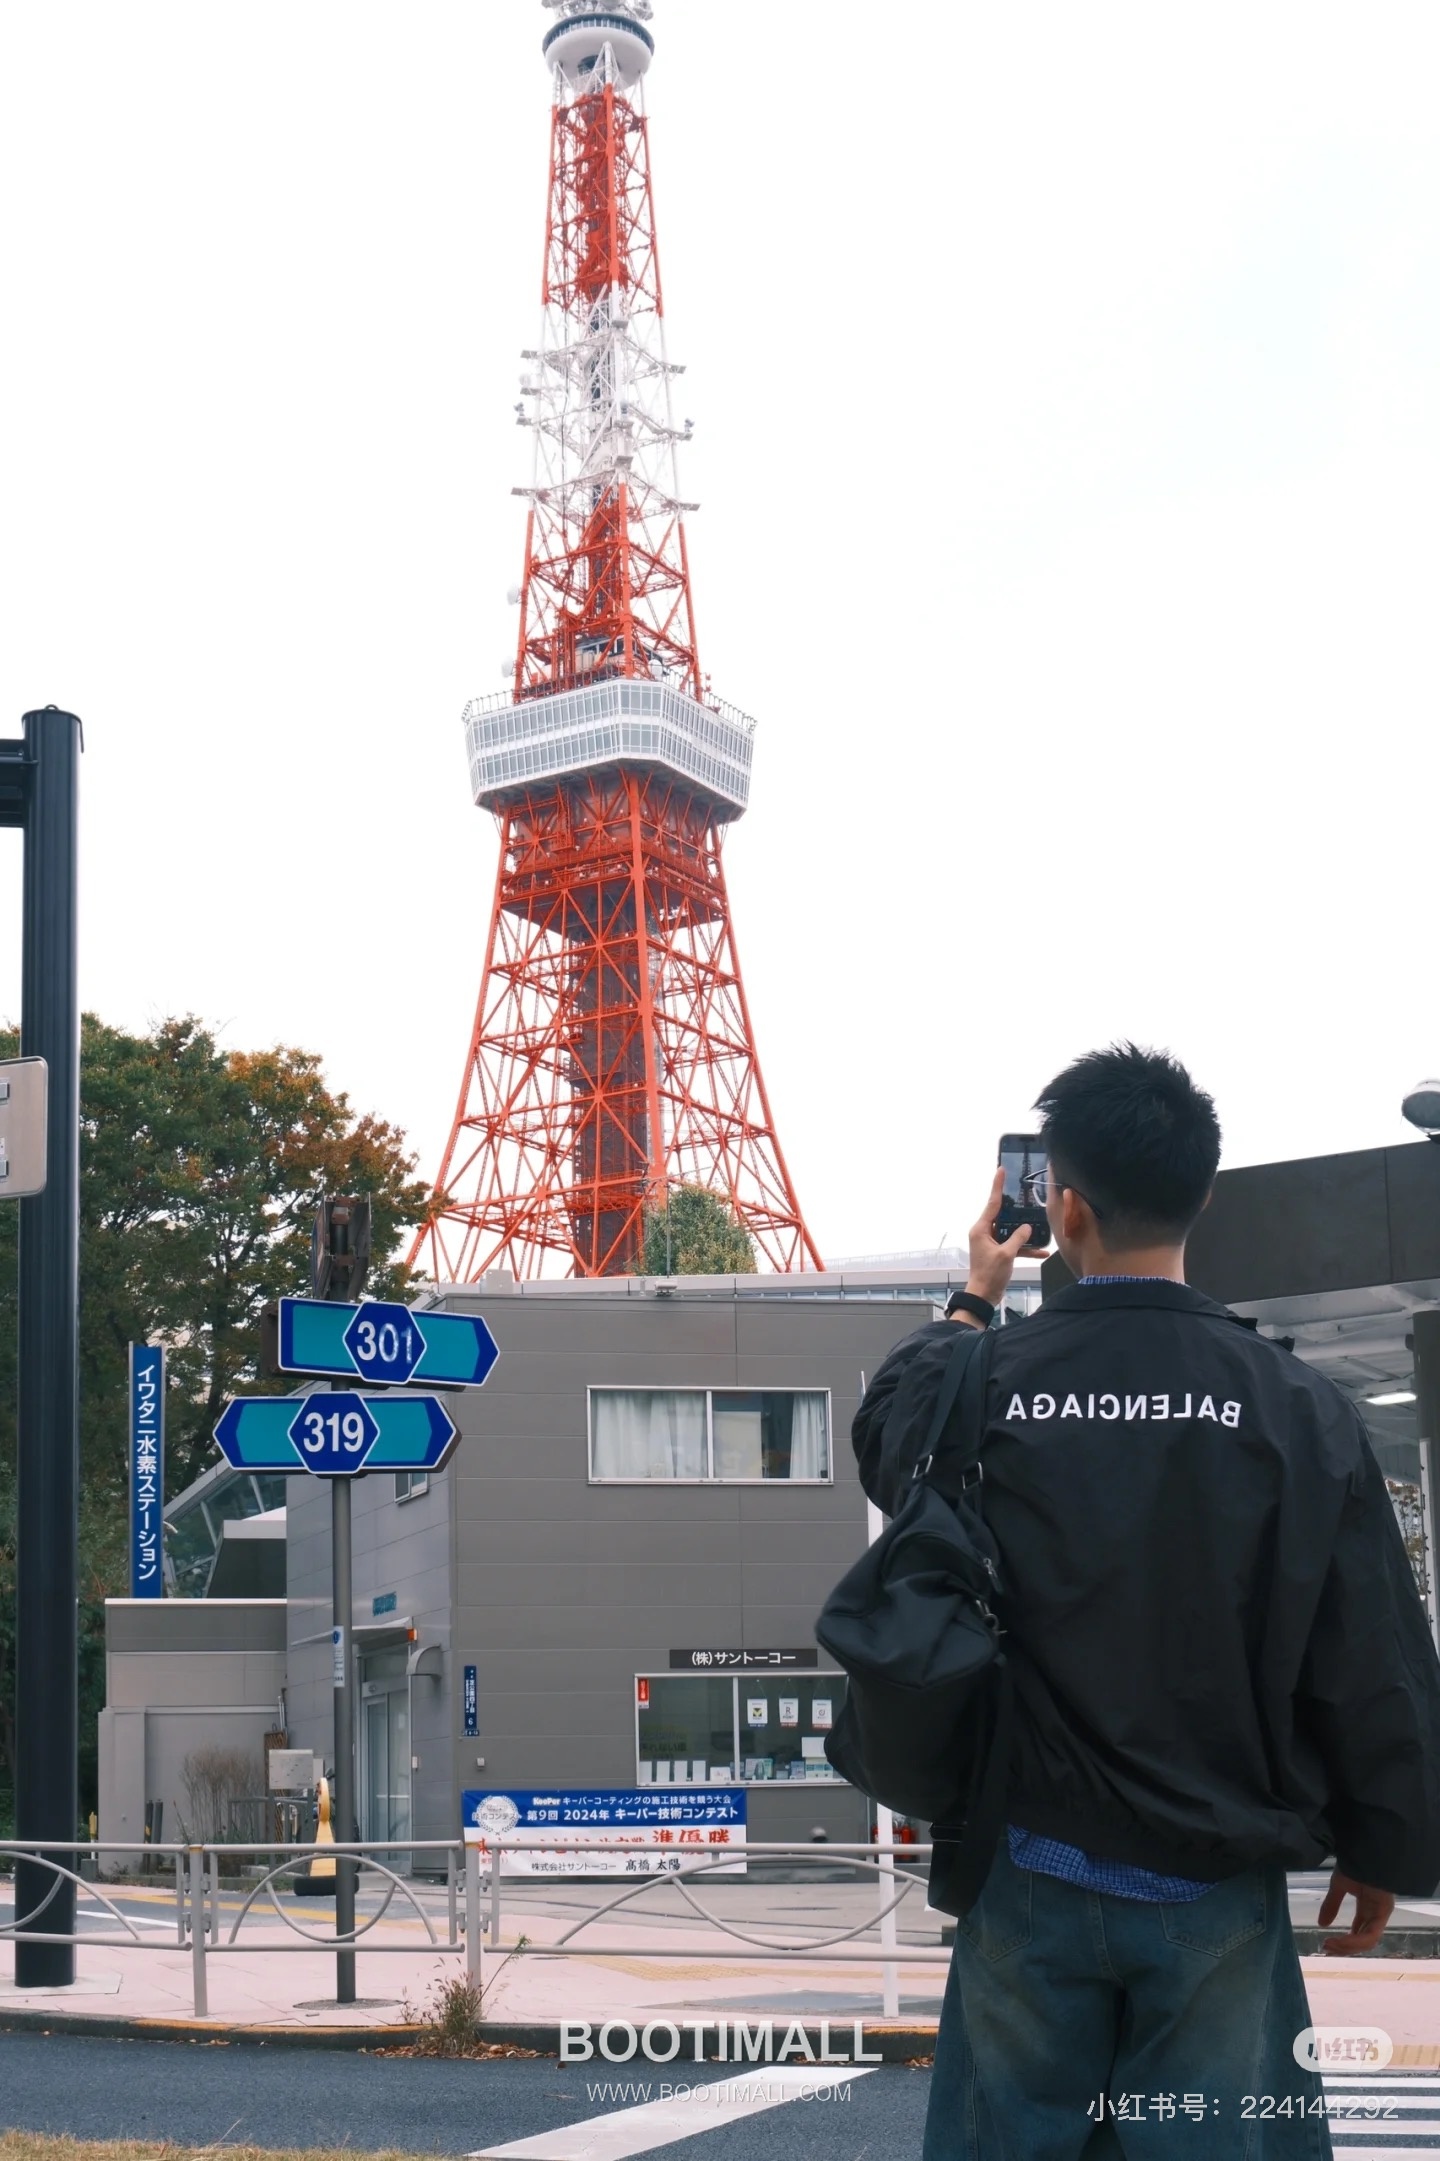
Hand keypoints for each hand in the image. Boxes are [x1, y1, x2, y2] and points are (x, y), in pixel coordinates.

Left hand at [963, 1167, 1048, 1309]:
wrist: (984, 1296)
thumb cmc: (989, 1275)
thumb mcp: (1006, 1254)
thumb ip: (1018, 1238)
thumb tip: (1027, 1227)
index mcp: (981, 1229)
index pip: (992, 1203)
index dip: (997, 1186)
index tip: (1000, 1170)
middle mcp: (984, 1233)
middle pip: (1002, 1215)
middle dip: (1016, 1209)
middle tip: (1025, 1196)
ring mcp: (991, 1243)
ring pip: (1010, 1231)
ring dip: (1024, 1233)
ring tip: (1039, 1226)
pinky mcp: (998, 1253)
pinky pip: (1013, 1245)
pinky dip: (1025, 1248)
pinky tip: (1042, 1252)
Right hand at [1316, 1868, 1394, 1953]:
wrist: (1363, 1849)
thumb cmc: (1353, 1863)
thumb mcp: (1338, 1885)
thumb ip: (1331, 1904)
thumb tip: (1321, 1924)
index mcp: (1368, 1906)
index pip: (1359, 1931)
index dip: (1345, 1941)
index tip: (1328, 1944)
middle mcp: (1376, 1913)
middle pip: (1363, 1939)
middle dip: (1345, 1947)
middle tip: (1327, 1948)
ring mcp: (1381, 1913)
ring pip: (1367, 1941)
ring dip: (1348, 1947)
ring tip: (1330, 1945)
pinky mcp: (1383, 1912)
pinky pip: (1370, 1934)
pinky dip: (1354, 1941)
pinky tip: (1340, 1941)